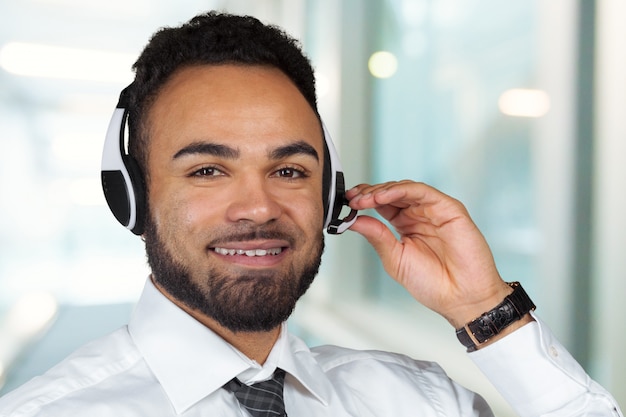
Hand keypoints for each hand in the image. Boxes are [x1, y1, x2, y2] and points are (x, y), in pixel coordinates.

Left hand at [346, 181, 513, 328]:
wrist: (460, 297)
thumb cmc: (432, 283)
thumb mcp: (395, 258)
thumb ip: (377, 236)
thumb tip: (354, 220)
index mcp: (406, 226)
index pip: (382, 205)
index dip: (364, 201)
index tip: (347, 203)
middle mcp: (419, 215)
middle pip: (391, 193)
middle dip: (369, 194)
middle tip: (352, 199)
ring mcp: (434, 210)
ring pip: (404, 189)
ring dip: (382, 190)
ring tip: (364, 198)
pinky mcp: (449, 208)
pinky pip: (422, 192)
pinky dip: (401, 190)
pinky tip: (383, 197)